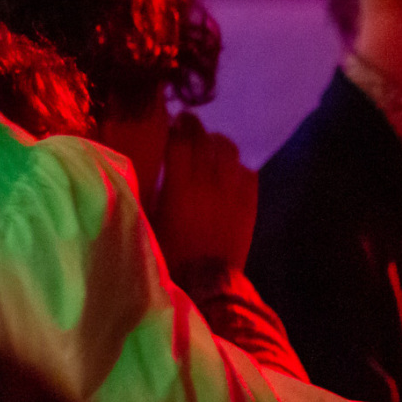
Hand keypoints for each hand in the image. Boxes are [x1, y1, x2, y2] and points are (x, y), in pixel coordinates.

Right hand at [153, 112, 258, 274]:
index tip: (175, 120)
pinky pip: (249, 173)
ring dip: (220, 144)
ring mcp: (232, 192)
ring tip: (213, 144)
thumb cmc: (170, 254)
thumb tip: (158, 166)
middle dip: (198, 128)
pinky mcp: (249, 204)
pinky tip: (232, 169)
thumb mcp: (152, 219)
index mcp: (180, 187)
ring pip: (230, 153)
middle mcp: (208, 183)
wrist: (206, 281)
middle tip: (192, 124)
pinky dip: (239, 166)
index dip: (178, 127)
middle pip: (206, 141)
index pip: (181, 142)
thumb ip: (156, 189)